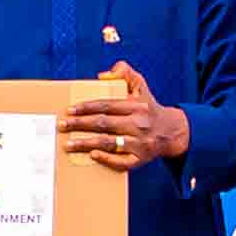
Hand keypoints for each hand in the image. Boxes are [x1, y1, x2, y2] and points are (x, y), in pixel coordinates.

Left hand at [60, 63, 187, 168]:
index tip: (70, 110)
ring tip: (69, 144)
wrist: (173, 132)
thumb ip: (125, 73)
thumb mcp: (141, 86)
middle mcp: (138, 124)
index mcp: (136, 106)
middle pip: (104, 123)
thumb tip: (102, 75)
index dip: (87, 107)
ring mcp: (140, 143)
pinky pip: (123, 162)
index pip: (107, 105)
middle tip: (62, 125)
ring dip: (87, 143)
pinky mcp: (141, 159)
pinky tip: (93, 155)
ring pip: (109, 143)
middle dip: (80, 124)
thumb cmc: (149, 109)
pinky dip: (107, 159)